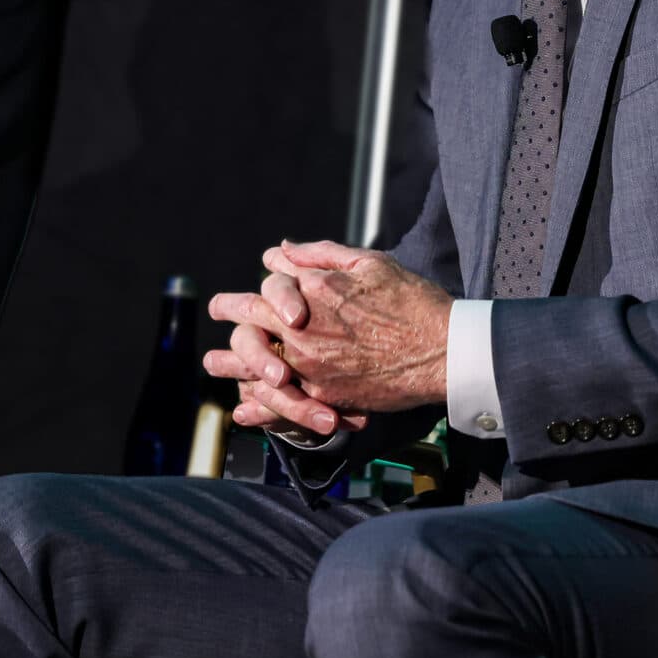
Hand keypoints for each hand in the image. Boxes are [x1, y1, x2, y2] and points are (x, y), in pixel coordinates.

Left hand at [209, 240, 452, 421]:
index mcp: (315, 291)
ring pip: (256, 366)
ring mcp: (312, 366)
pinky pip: (280, 402)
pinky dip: (259, 405)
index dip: (257, 282)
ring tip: (214, 363)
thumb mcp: (370, 264)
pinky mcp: (325, 396)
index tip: (248, 284)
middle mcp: (305, 329)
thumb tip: (282, 250)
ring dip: (232, 363)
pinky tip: (244, 406)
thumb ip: (321, 256)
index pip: (268, 284)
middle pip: (250, 322)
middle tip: (217, 311)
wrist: (443, 351)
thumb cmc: (412, 302)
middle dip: (230, 314)